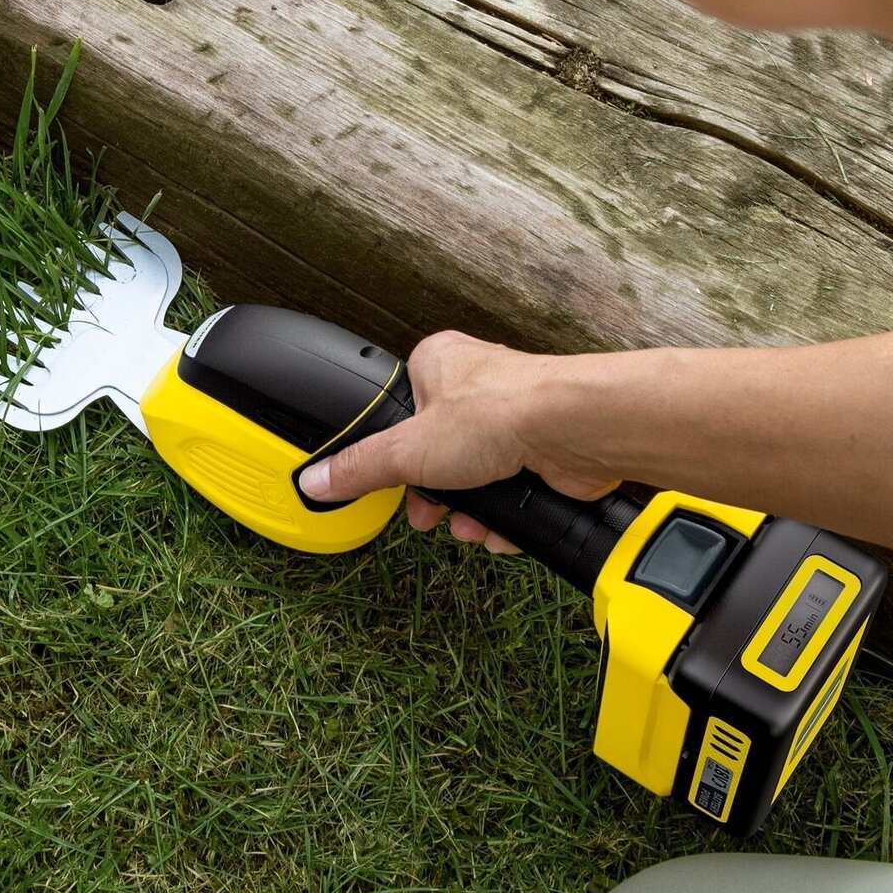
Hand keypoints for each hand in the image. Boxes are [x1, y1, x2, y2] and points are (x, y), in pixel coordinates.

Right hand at [298, 330, 622, 550]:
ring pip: (477, 476)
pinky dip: (506, 515)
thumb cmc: (500, 411)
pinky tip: (502, 528)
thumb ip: (362, 467)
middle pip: (439, 452)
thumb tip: (317, 479)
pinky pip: (513, 490)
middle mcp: (477, 385)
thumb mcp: (409, 448)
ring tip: (472, 528)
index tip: (393, 484)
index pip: (401, 412)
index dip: (395, 456)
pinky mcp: (543, 450)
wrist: (575, 431)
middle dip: (437, 495)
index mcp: (437, 364)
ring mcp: (514, 418)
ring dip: (472, 512)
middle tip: (430, 515)